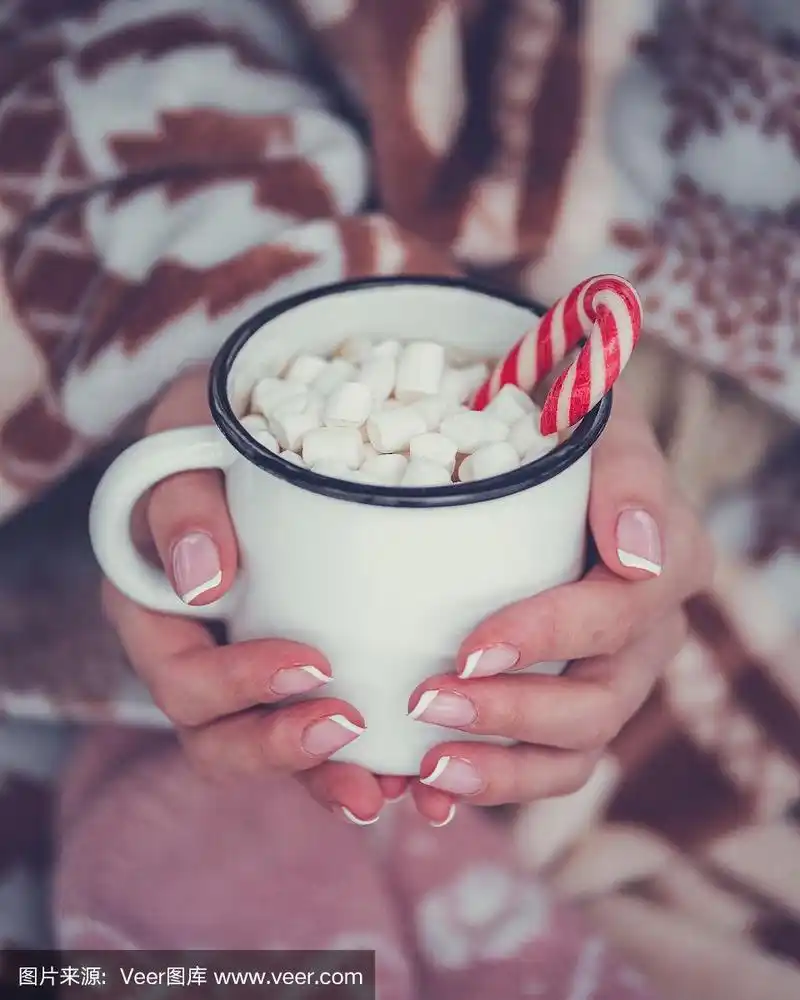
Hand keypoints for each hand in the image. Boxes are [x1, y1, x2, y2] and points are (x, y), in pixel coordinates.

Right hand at [101, 368, 401, 824]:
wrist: (276, 416)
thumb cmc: (224, 421)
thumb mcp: (190, 435)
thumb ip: (182, 501)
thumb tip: (202, 584)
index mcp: (155, 607)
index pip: (179, 676)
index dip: (236, 688)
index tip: (313, 664)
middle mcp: (197, 651)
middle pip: (217, 736)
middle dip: (280, 749)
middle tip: (351, 732)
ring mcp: (248, 669)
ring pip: (271, 750)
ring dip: (325, 779)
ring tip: (387, 791)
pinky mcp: (302, 672)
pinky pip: (320, 734)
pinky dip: (362, 763)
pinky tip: (414, 774)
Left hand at [408, 386, 714, 823]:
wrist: (540, 462)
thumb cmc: (565, 434)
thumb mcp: (598, 425)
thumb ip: (628, 474)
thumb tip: (636, 552)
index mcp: (667, 564)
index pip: (618, 614)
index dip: (548, 637)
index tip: (470, 648)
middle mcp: (648, 636)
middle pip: (597, 703)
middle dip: (511, 711)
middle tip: (428, 704)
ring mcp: (609, 679)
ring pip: (573, 752)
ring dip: (499, 768)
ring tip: (426, 770)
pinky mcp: (566, 706)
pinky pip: (541, 765)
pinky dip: (488, 783)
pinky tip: (425, 791)